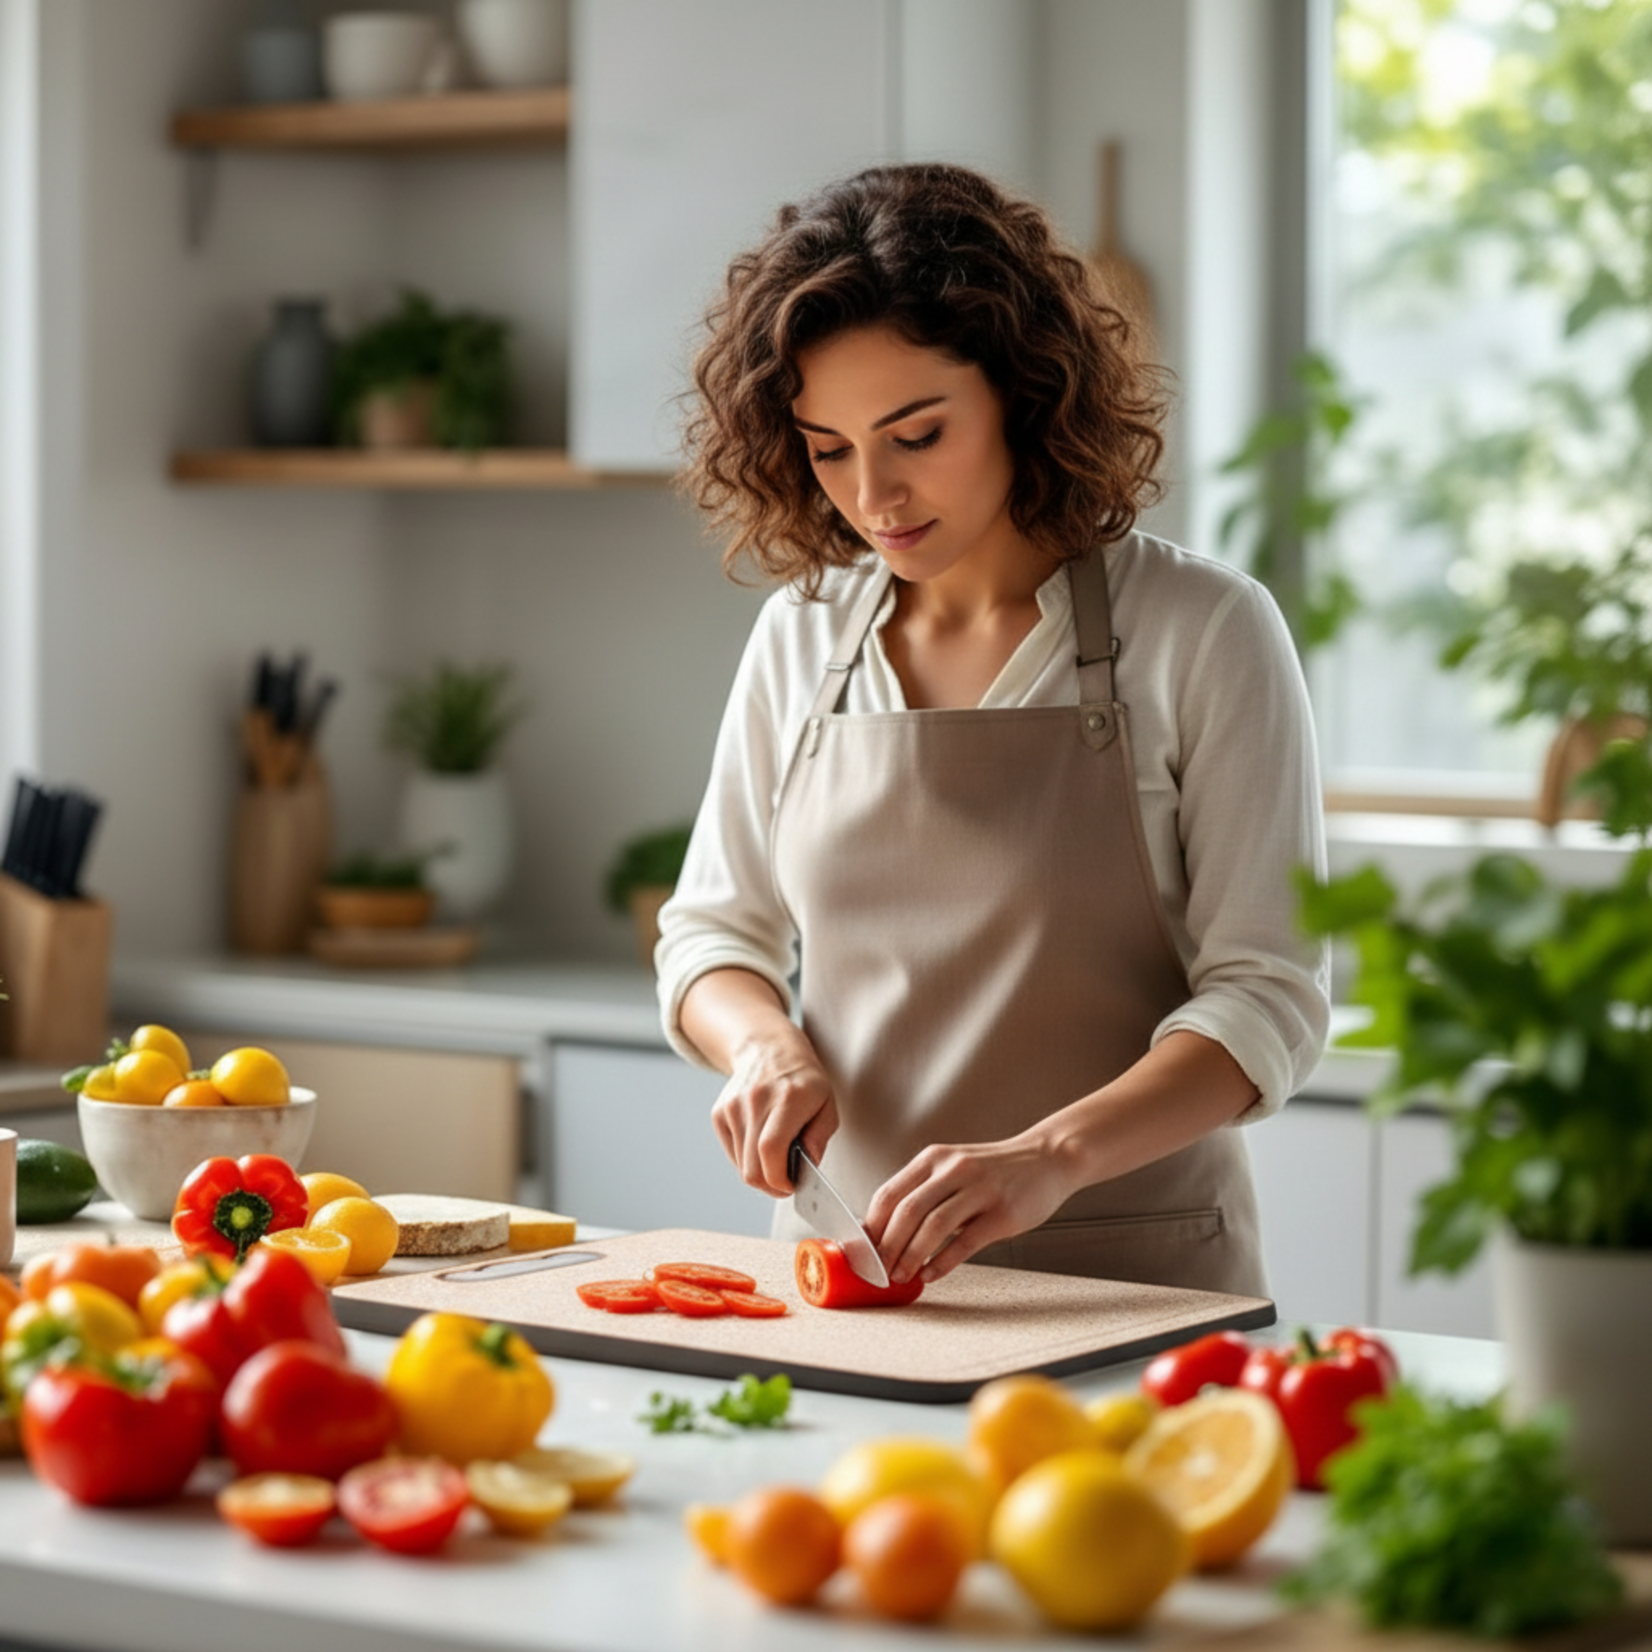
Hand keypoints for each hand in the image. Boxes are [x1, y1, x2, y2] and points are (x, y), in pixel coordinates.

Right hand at [710, 1030, 838, 1197]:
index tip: (792, 1185)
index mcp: (787, 1098)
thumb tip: (807, 1166)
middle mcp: (755, 1101)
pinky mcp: (719, 1113)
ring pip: (742, 1166)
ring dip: (760, 1174)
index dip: (779, 1178)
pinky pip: (733, 1154)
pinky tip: (761, 1146)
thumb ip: (820, 1137)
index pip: (771, 1150)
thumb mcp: (827, 1104)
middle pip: (752, 1167)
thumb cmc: (803, 1081)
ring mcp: (733, 1107)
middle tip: (786, 1183)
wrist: (769, 1050)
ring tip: (777, 1162)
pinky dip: (748, 1160)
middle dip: (771, 1186)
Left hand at [863, 1133, 1079, 1284]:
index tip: (862, 1251)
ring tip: (901, 1276)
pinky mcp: (1003, 1213)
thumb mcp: (953, 1168)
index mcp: (934, 1159)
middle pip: (907, 1211)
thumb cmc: (995, 1171)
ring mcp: (980, 1189)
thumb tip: (885, 1231)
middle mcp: (953, 1169)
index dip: (871, 1226)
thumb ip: (924, 1192)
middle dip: (886, 1247)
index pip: (889, 1194)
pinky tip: (931, 1274)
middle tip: (878, 1271)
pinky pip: (965, 1242)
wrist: (1047, 1158)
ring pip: (933, 1226)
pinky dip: (942, 1262)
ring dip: (911, 1256)